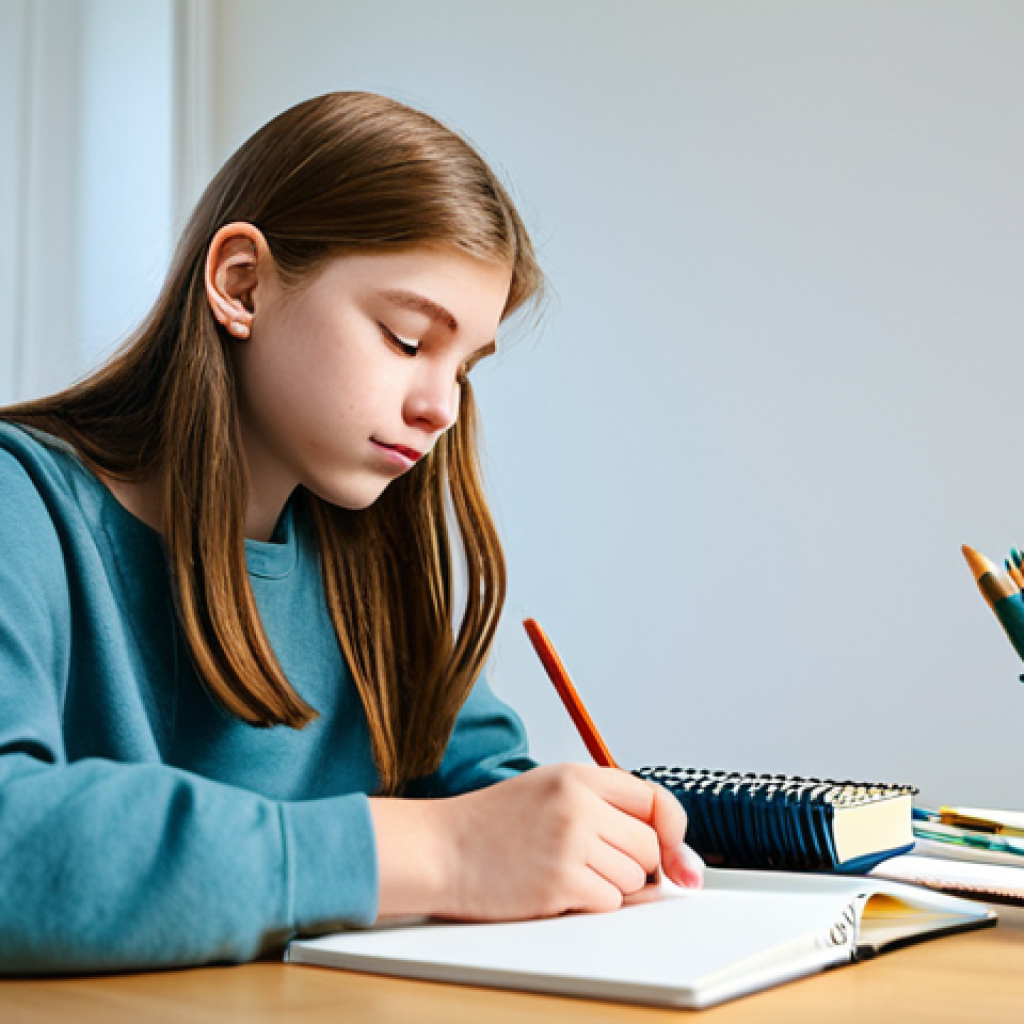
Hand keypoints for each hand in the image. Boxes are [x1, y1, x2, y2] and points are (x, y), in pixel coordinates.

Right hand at [371, 764, 702, 921]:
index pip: (656, 800)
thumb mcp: (549, 792)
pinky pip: (608, 903)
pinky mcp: (560, 882)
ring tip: (562, 870)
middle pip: (649, 847)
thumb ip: (604, 809)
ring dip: (607, 887)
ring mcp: (570, 842)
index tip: (676, 857)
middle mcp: (578, 803)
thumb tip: (670, 855)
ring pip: (632, 879)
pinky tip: (552, 888)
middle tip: (592, 864)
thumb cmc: (493, 826)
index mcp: (577, 775)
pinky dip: (587, 903)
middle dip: (633, 865)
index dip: (672, 832)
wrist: (440, 849)